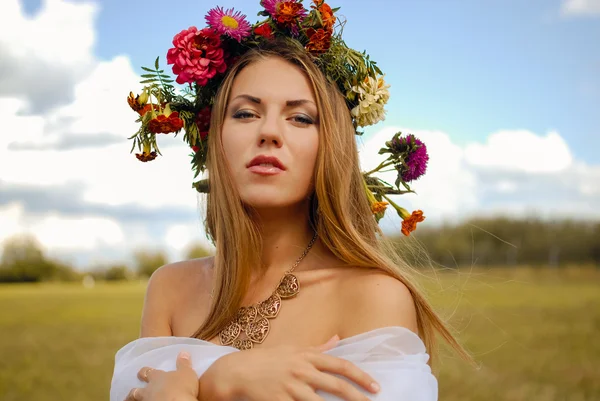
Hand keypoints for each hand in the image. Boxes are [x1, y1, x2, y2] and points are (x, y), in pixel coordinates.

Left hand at [125, 351, 198, 400]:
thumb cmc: (181, 387)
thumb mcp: (186, 373)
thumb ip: (183, 364)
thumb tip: (183, 352)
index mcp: (157, 377)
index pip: (149, 372)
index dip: (145, 372)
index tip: (142, 372)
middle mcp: (149, 389)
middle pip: (136, 390)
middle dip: (134, 391)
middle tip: (131, 392)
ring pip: (135, 400)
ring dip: (131, 400)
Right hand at [199, 335, 380, 400]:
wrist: (235, 372)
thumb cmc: (266, 360)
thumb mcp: (292, 349)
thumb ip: (317, 348)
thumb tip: (337, 339)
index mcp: (306, 356)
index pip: (340, 365)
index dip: (360, 376)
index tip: (375, 386)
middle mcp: (301, 370)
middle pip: (336, 385)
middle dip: (358, 397)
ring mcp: (290, 387)